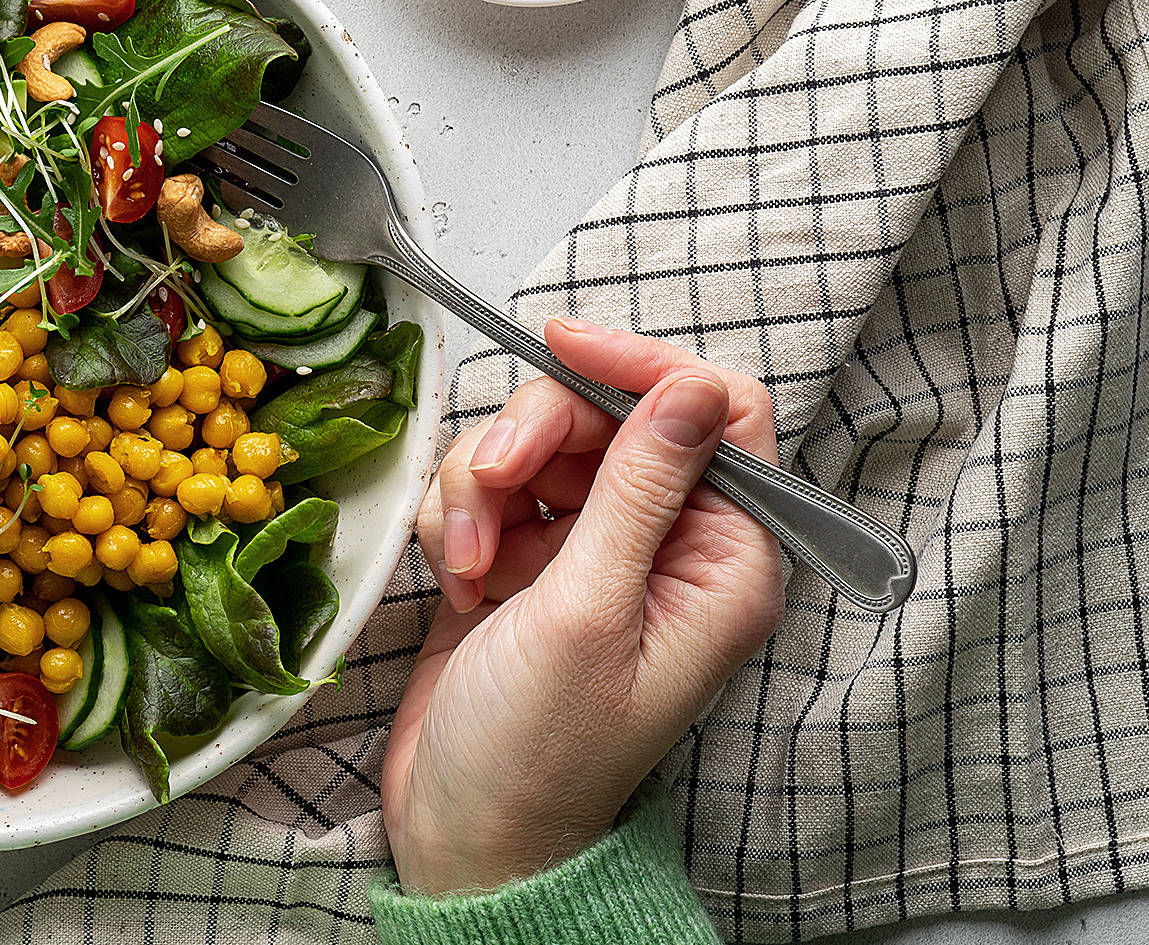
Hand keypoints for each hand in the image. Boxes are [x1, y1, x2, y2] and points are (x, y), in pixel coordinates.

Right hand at [379, 319, 785, 893]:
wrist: (462, 833)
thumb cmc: (538, 753)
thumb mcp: (590, 612)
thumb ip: (639, 489)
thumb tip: (692, 386)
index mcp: (724, 562)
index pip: (715, 411)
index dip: (642, 369)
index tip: (562, 347)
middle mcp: (666, 546)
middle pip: (609, 415)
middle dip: (536, 437)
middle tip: (495, 487)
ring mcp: (593, 551)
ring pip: (538, 444)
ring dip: (485, 484)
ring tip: (468, 559)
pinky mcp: (527, 560)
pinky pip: (491, 485)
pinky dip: (461, 514)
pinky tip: (456, 576)